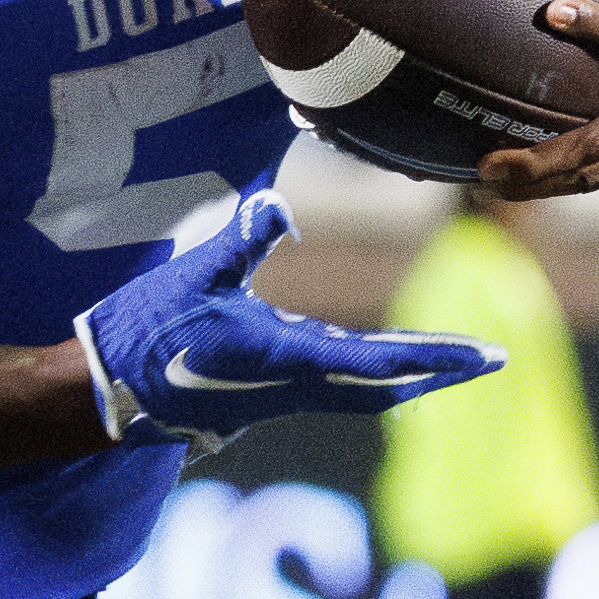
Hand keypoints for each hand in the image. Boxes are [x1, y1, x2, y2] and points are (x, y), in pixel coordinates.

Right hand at [74, 190, 500, 452]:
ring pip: (366, 391)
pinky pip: (340, 391)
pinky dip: (377, 378)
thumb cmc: (145, 329)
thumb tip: (278, 203)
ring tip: (455, 362)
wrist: (106, 391)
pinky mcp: (268, 395)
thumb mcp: (193, 274)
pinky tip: (391, 369)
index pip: (378, 360)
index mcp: (284, 355)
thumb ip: (240, 238)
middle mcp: (294, 384)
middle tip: (493, 358)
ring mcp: (282, 395)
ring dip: (413, 375)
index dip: (435, 357)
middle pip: (386, 382)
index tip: (482, 356)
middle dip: (439, 370)